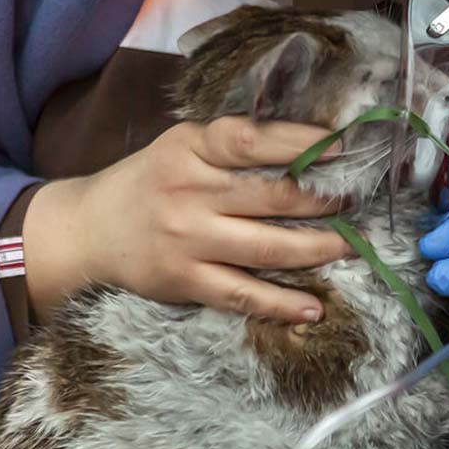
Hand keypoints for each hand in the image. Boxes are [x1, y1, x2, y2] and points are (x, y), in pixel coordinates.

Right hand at [23, 117, 352, 323]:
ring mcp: (187, 239)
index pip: (252, 139)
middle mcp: (188, 191)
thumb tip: (311, 147)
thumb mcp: (182, 147)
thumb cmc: (152, 181)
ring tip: (352, 247)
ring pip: (266, 248)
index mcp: (190, 148)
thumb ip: (233, 145)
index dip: (302, 144)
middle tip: (358, 203)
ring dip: (317, 249)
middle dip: (324, 201)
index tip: (343, 149)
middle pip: (271, 196)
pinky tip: (312, 308)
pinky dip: (281, 304)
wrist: (90, 229)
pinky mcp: (185, 281)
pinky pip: (242, 295)